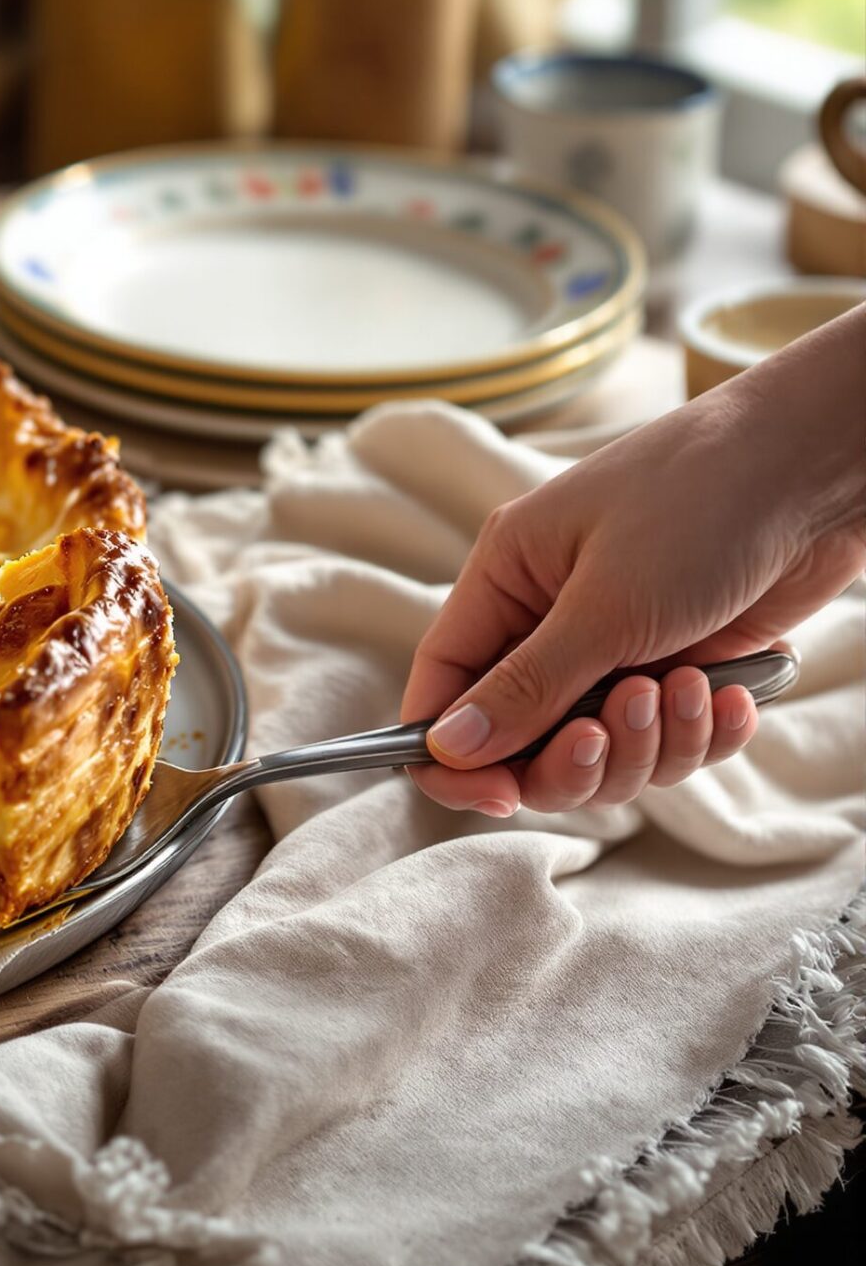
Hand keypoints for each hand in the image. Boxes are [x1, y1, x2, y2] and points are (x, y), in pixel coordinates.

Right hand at [402, 303, 865, 815]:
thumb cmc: (699, 505)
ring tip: (690, 688)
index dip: (455, 752)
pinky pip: (671, 741)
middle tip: (610, 734)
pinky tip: (733, 695)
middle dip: (572, 756)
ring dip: (651, 743)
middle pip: (524, 738)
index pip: (446, 686)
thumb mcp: (606, 605)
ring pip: (604, 750)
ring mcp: (622, 646)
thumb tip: (446, 748)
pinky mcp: (686, 664)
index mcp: (507, 582)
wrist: (819, 469)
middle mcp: (553, 620)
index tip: (497, 796)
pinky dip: (702, 733)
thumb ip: (525, 687)